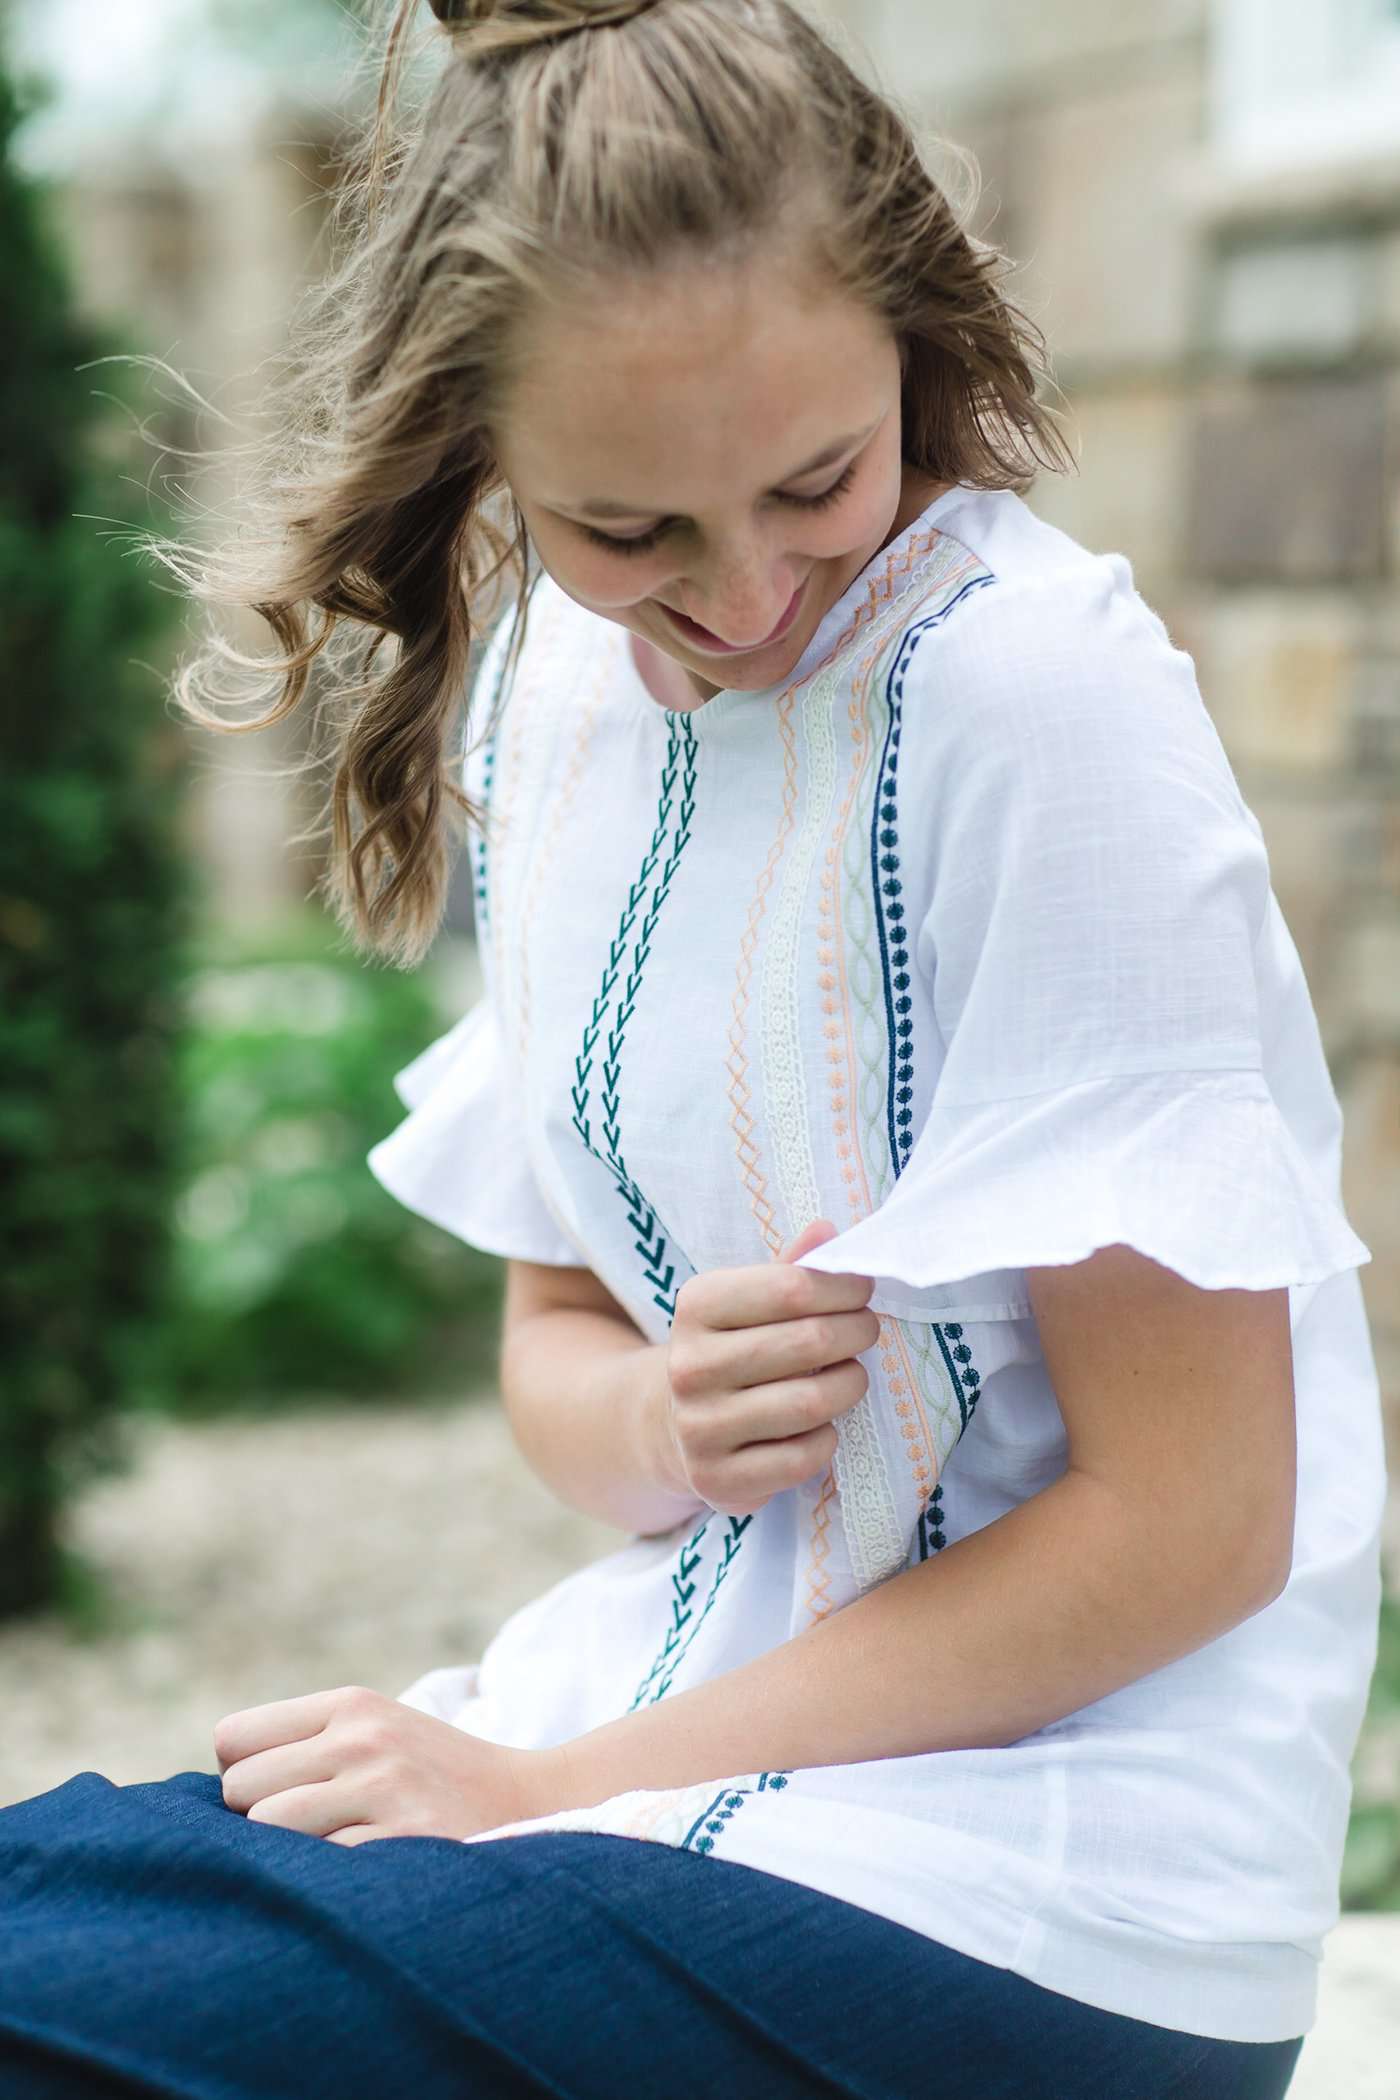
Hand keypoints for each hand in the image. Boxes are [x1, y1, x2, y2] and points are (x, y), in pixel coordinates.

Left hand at [214, 1684, 550, 1845]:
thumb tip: (209, 1792)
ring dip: (285, 1857)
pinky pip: (317, 1869)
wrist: (528, 1804)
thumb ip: (304, 1744)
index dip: (244, 1775)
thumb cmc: (431, 1777)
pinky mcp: (403, 1839)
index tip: (279, 1796)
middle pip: (239, 1789)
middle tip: (310, 1831)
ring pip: (265, 1830)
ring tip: (330, 1855)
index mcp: (351, 1705)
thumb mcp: (376, 1733)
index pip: (232, 1738)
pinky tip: (358, 1878)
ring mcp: (384, 1788)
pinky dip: (326, 1883)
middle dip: (258, 1819)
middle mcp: (363, 1738)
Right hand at [659, 1218, 878, 1518]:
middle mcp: (689, 1366)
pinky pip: (803, 1457)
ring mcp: (700, 1427)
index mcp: (696, 1306)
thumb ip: (789, 1269)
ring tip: (853, 1376)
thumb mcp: (746, 1301)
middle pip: (808, 1342)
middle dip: (856, 1333)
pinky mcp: (718, 1479)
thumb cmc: (730, 1349)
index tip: (865, 1291)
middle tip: (868, 1331)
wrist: (671, 1427)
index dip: (844, 1287)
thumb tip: (829, 1231)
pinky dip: (826, 1439)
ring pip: (810, 1402)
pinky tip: (820, 1425)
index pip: (792, 1287)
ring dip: (849, 1386)